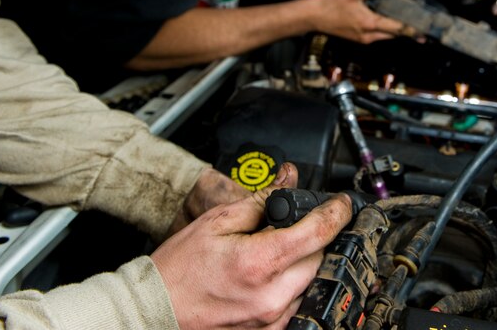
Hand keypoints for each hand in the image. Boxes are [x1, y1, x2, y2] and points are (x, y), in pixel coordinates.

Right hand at [152, 163, 352, 329]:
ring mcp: (271, 319)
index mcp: (260, 261)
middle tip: (289, 227)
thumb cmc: (179, 268)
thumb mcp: (217, 220)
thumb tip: (287, 182)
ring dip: (301, 262)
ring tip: (271, 252)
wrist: (155, 307)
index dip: (335, 212)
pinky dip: (290, 286)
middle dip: (310, 237)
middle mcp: (271, 295)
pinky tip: (268, 276)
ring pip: (309, 281)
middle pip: (317, 257)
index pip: (318, 232)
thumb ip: (260, 201)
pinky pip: (295, 304)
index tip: (341, 203)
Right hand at [312, 0, 415, 42]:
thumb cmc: (331, 3)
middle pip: (393, 35)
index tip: (425, 33)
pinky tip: (387, 23)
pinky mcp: (356, 38)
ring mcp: (362, 39)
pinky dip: (384, 30)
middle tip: (422, 31)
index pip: (397, 28)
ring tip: (408, 26)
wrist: (313, 16)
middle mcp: (369, 35)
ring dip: (396, 32)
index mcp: (371, 23)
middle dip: (407, 33)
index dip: (412, 30)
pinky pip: (376, 36)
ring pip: (385, 37)